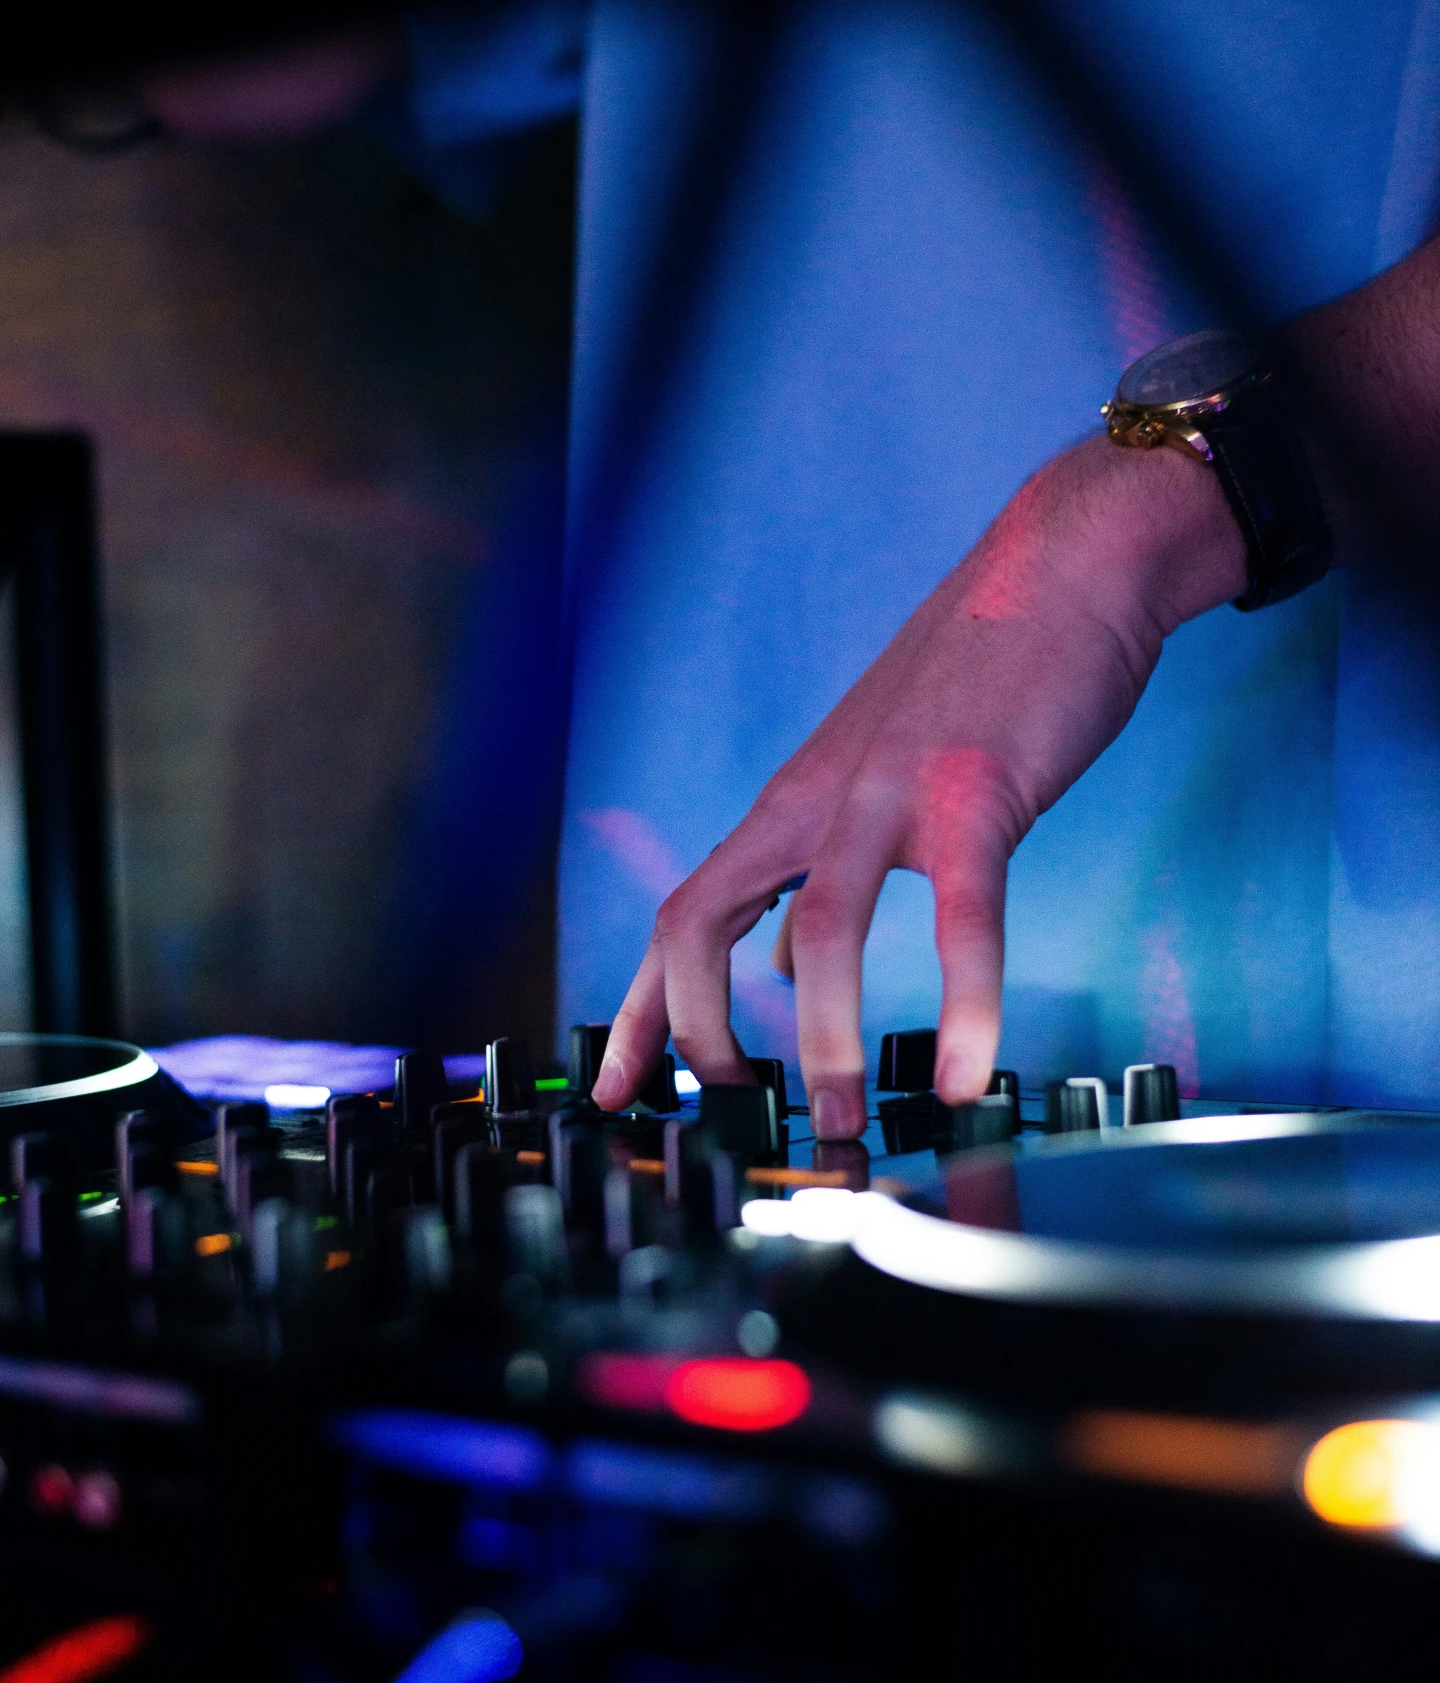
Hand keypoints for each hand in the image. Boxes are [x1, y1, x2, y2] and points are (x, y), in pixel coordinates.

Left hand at [592, 433, 1247, 1136]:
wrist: (1067, 563)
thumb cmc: (981, 678)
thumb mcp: (872, 771)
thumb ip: (819, 862)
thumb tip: (780, 956)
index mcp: (791, 805)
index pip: (679, 916)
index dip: (640, 1012)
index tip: (614, 1092)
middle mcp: (816, 801)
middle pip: (696, 922)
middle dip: (693, 1030)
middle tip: (733, 1105)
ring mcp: (889, 794)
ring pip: (818, 933)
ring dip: (822, 1041)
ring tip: (845, 1118)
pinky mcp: (978, 794)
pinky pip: (964, 920)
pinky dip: (966, 1006)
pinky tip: (971, 1074)